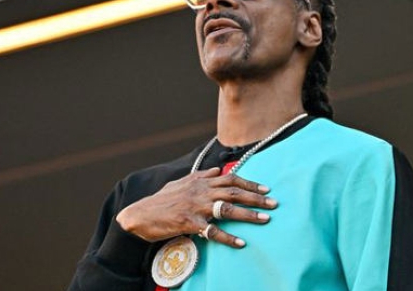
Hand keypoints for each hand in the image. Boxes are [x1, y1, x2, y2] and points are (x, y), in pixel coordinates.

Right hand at [115, 167, 276, 247]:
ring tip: (265, 219)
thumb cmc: (161, 200)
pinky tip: (240, 243)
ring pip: (227, 209)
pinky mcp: (189, 223)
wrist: (138, 215)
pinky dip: (228, 237)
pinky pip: (212, 231)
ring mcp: (195, 207)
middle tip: (274, 203)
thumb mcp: (181, 182)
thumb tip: (217, 169)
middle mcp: (201, 192)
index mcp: (200, 181)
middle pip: (234, 192)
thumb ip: (201, 175)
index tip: (265, 188)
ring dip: (248, 215)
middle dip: (256, 197)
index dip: (249, 183)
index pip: (230, 179)